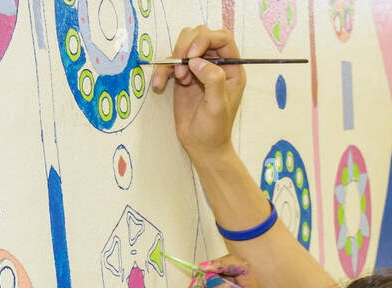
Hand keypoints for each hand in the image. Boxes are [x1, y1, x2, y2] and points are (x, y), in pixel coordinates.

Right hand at [151, 25, 245, 162]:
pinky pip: (171, 63)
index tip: (192, 55)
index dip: (205, 39)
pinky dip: (162, 70)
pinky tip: (159, 85)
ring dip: (175, 58)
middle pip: (201, 35)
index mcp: (232, 68)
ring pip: (184, 44)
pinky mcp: (184, 77)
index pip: (222, 38)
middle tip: (180, 67)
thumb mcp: (217, 106)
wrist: (202, 146)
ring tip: (177, 80)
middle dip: (186, 46)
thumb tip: (197, 61)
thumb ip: (213, 80)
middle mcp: (217, 65)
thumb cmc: (215, 130)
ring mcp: (199, 69)